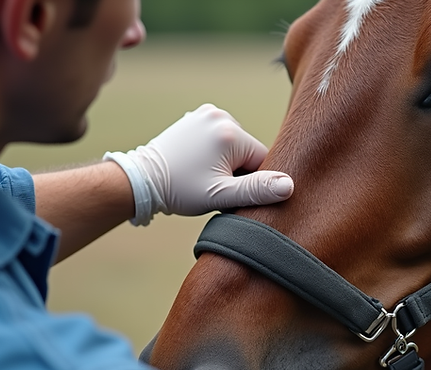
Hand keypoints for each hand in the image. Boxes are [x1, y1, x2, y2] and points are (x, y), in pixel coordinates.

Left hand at [104, 104, 293, 225]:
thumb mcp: (221, 196)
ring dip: (226, 161)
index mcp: (230, 132)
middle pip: (249, 150)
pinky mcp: (196, 116)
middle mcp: (220, 115)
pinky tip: (197, 162)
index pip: (263, 159)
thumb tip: (289, 185)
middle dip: (238, 170)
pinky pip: (219, 136)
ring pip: (235, 144)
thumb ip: (257, 190)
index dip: (251, 181)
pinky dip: (215, 151)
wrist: (142, 180)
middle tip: (211, 183)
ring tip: (202, 173)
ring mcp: (206, 113)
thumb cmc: (180, 190)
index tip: (226, 189)